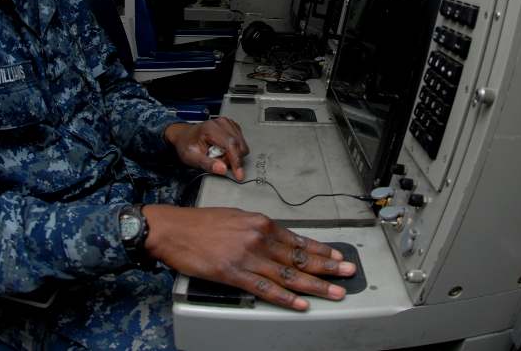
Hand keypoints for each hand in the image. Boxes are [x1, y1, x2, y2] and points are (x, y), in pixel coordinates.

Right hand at [143, 205, 355, 309]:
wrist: (173, 229)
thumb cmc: (200, 223)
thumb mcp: (235, 217)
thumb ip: (258, 230)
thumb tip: (277, 241)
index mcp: (259, 222)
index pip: (298, 238)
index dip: (320, 249)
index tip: (337, 256)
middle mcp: (258, 237)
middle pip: (299, 255)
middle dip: (327, 266)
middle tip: (348, 272)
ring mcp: (247, 256)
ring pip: (288, 273)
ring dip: (314, 285)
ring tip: (334, 291)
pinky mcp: (234, 273)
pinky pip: (265, 288)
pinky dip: (285, 297)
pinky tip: (299, 303)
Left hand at [165, 117, 248, 180]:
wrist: (184, 136)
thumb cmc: (187, 145)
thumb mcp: (192, 157)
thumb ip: (207, 164)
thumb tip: (222, 169)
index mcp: (210, 128)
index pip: (231, 145)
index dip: (236, 161)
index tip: (239, 175)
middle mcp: (221, 123)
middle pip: (238, 145)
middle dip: (231, 159)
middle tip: (216, 161)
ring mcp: (228, 123)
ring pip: (241, 145)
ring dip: (233, 155)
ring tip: (217, 154)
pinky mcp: (232, 126)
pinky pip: (241, 142)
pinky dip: (234, 150)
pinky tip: (222, 150)